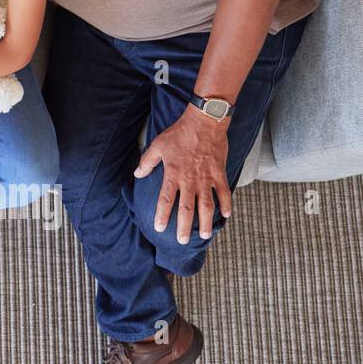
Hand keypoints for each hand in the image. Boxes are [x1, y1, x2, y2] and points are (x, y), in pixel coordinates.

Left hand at [135, 107, 232, 242]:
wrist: (204, 122)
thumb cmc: (179, 134)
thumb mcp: (158, 146)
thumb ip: (147, 162)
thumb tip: (137, 174)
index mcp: (173, 174)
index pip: (166, 200)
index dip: (162, 215)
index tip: (160, 228)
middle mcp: (190, 180)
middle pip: (187, 208)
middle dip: (184, 226)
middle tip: (182, 241)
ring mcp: (206, 178)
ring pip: (206, 206)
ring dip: (205, 222)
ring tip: (203, 235)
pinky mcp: (220, 174)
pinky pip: (224, 193)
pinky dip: (226, 205)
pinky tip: (226, 216)